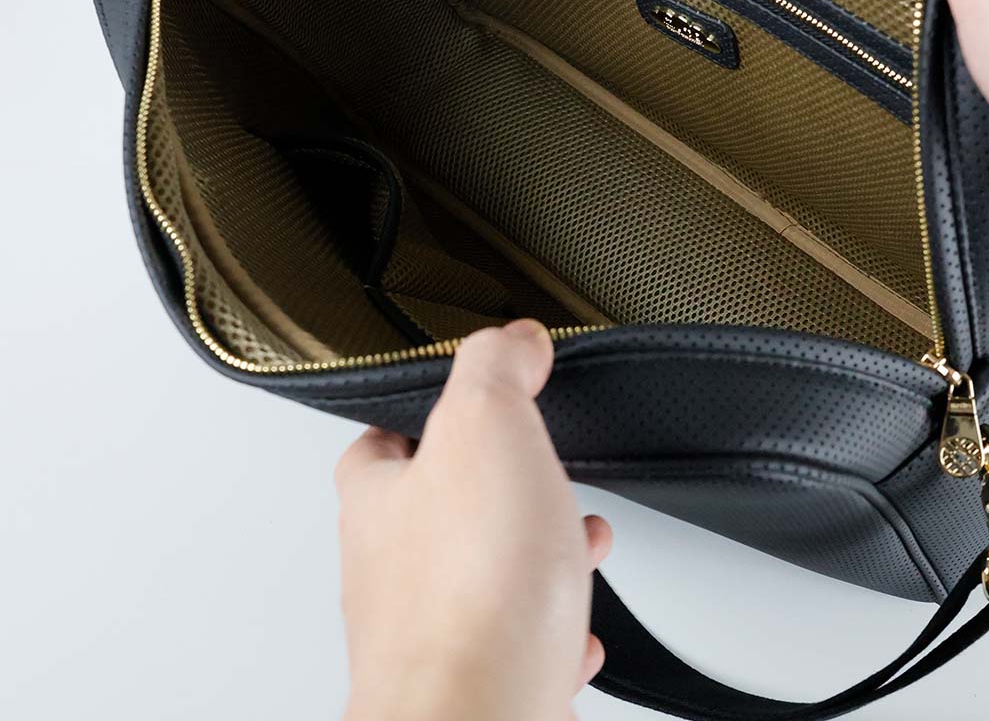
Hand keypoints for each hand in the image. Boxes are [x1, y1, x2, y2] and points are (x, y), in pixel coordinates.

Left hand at [336, 319, 611, 720]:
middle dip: (499, 491)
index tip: (470, 397)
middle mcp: (394, 573)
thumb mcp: (484, 425)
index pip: (382, 440)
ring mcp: (435, 636)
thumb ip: (496, 368)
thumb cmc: (469, 592)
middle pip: (440, 512)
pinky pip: (514, 648)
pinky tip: (574, 633)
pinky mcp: (478, 686)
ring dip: (533, 556)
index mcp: (379, 500)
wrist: (479, 720)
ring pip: (482, 580)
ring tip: (576, 542)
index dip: (427, 414)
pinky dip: (549, 630)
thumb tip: (513, 338)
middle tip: (535, 475)